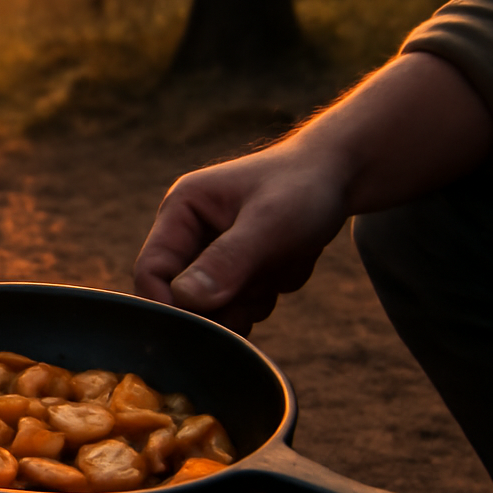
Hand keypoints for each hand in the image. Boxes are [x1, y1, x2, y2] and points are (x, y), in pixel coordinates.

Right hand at [133, 53, 492, 334]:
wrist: (342, 176)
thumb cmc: (305, 187)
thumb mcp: (271, 223)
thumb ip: (228, 261)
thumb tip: (186, 300)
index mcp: (180, 212)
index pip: (150, 272)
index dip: (172, 303)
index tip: (213, 316)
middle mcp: (187, 234)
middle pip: (181, 298)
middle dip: (223, 301)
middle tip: (263, 278)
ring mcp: (210, 253)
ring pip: (212, 308)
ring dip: (249, 299)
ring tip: (278, 262)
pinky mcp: (233, 269)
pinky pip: (239, 306)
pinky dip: (265, 297)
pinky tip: (283, 265)